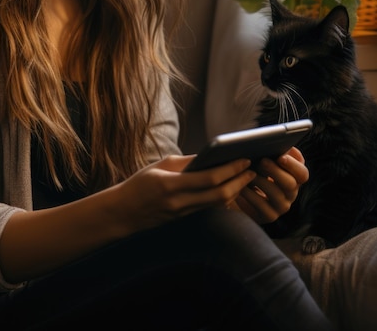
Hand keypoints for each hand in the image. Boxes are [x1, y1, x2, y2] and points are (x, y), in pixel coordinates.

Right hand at [110, 154, 256, 233]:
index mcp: (172, 185)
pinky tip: (231, 189)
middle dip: (239, 182)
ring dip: (235, 191)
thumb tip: (210, 156)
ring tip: (245, 178)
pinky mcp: (185, 220)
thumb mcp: (160, 166)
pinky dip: (223, 198)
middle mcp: (180, 202)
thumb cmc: (139, 184)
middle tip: (252, 170)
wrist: (124, 212)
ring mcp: (183, 214)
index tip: (244, 159)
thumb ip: (186, 163)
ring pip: (218, 204)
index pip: (209, 178)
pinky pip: (209, 208)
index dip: (230, 169)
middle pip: (219, 195)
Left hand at [232, 147, 308, 223]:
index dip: (293, 165)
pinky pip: (262, 207)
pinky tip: (241, 187)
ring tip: (248, 173)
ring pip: (276, 194)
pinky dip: (251, 195)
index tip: (281, 156)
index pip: (302, 173)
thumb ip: (272, 151)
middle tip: (262, 161)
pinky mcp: (268, 216)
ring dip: (261, 181)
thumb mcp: (263, 158)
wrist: (237, 191)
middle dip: (275, 171)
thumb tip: (275, 143)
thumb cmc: (252, 169)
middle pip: (290, 183)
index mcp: (293, 177)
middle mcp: (291, 193)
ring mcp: (281, 206)